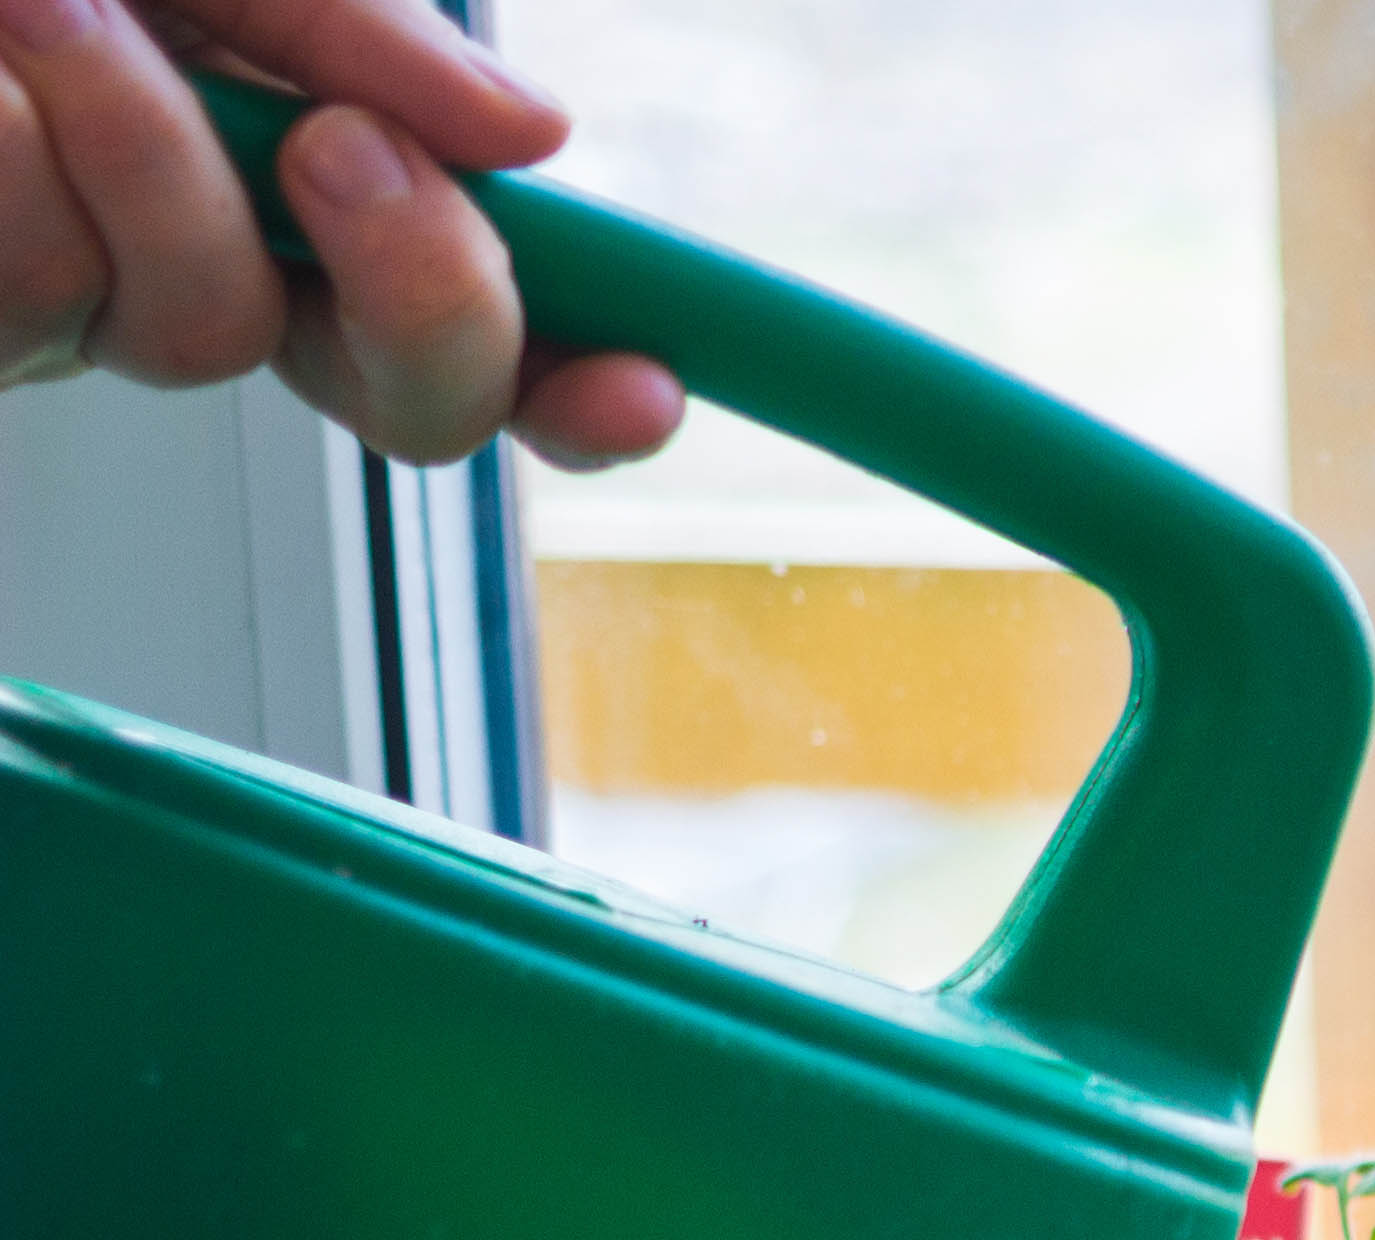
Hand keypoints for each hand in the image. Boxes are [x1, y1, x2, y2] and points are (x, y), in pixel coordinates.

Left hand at [0, 0, 678, 464]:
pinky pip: (32, 295)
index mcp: (303, 180)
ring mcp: (73, 315)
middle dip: (419, 288)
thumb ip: (355, 28)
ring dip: (147, 151)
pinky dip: (14, 157)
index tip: (646, 378)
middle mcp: (210, 269)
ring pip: (198, 333)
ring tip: (47, 0)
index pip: (494, 322)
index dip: (584, 378)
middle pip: (408, 400)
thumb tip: (532, 134)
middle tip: (345, 145)